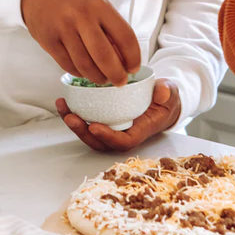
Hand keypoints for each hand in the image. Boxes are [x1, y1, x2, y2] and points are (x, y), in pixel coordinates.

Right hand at [21, 0, 140, 85]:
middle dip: (116, 74)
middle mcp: (81, 17)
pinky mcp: (48, 41)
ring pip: (85, 65)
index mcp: (99, 5)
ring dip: (98, 77)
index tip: (133, 67)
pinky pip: (68, 65)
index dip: (133, 57)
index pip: (125, 36)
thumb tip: (124, 57)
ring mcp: (63, 29)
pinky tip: (85, 71)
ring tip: (103, 78)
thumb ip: (110, 25)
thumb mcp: (96, 1)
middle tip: (120, 81)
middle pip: (104, 56)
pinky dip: (80, 73)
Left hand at [56, 79, 180, 151]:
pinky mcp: (104, 119)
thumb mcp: (171, 93)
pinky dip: (74, 114)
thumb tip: (161, 91)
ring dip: (75, 124)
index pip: (123, 141)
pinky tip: (64, 102)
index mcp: (140, 131)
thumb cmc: (165, 99)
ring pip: (90, 134)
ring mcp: (112, 128)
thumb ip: (167, 92)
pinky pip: (87, 122)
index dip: (108, 137)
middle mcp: (124, 133)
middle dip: (83, 132)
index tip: (95, 127)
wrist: (161, 100)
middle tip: (72, 118)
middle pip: (101, 142)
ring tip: (63, 109)